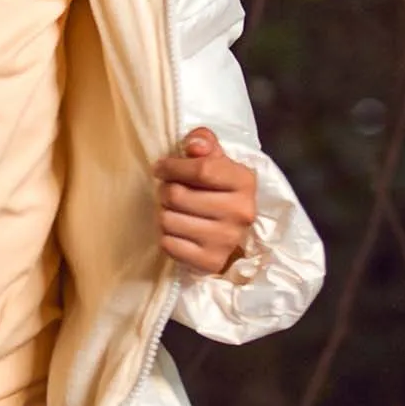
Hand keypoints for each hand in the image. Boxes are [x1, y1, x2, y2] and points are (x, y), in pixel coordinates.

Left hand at [153, 125, 256, 276]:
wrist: (232, 231)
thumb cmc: (219, 190)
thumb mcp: (217, 160)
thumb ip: (204, 143)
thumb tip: (193, 144)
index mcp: (244, 182)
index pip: (200, 169)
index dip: (173, 166)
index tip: (160, 168)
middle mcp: (240, 212)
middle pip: (178, 195)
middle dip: (165, 190)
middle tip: (167, 191)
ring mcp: (227, 240)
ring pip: (168, 220)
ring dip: (164, 213)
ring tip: (173, 211)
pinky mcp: (211, 262)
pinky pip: (168, 245)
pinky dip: (166, 237)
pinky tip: (177, 231)